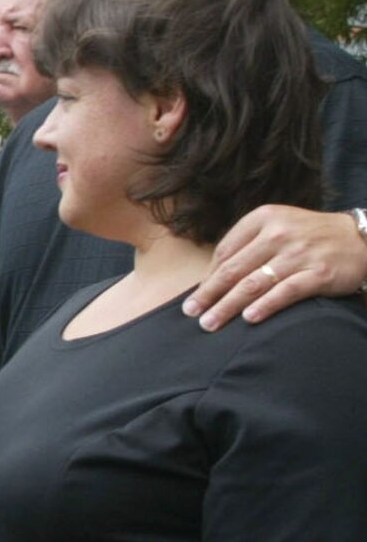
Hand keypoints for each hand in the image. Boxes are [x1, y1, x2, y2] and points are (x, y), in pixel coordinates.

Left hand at [185, 204, 366, 330]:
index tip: (196, 297)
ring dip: (227, 306)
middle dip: (209, 294)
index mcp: (264, 218)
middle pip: (234, 269)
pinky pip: (286, 292)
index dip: (208, 276)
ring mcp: (300, 253)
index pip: (226, 251)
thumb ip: (247, 245)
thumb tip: (210, 278)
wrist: (362, 239)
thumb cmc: (310, 236)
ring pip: (254, 283)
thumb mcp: (278, 226)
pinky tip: (248, 319)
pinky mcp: (320, 273)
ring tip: (210, 323)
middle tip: (192, 314)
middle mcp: (280, 233)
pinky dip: (265, 306)